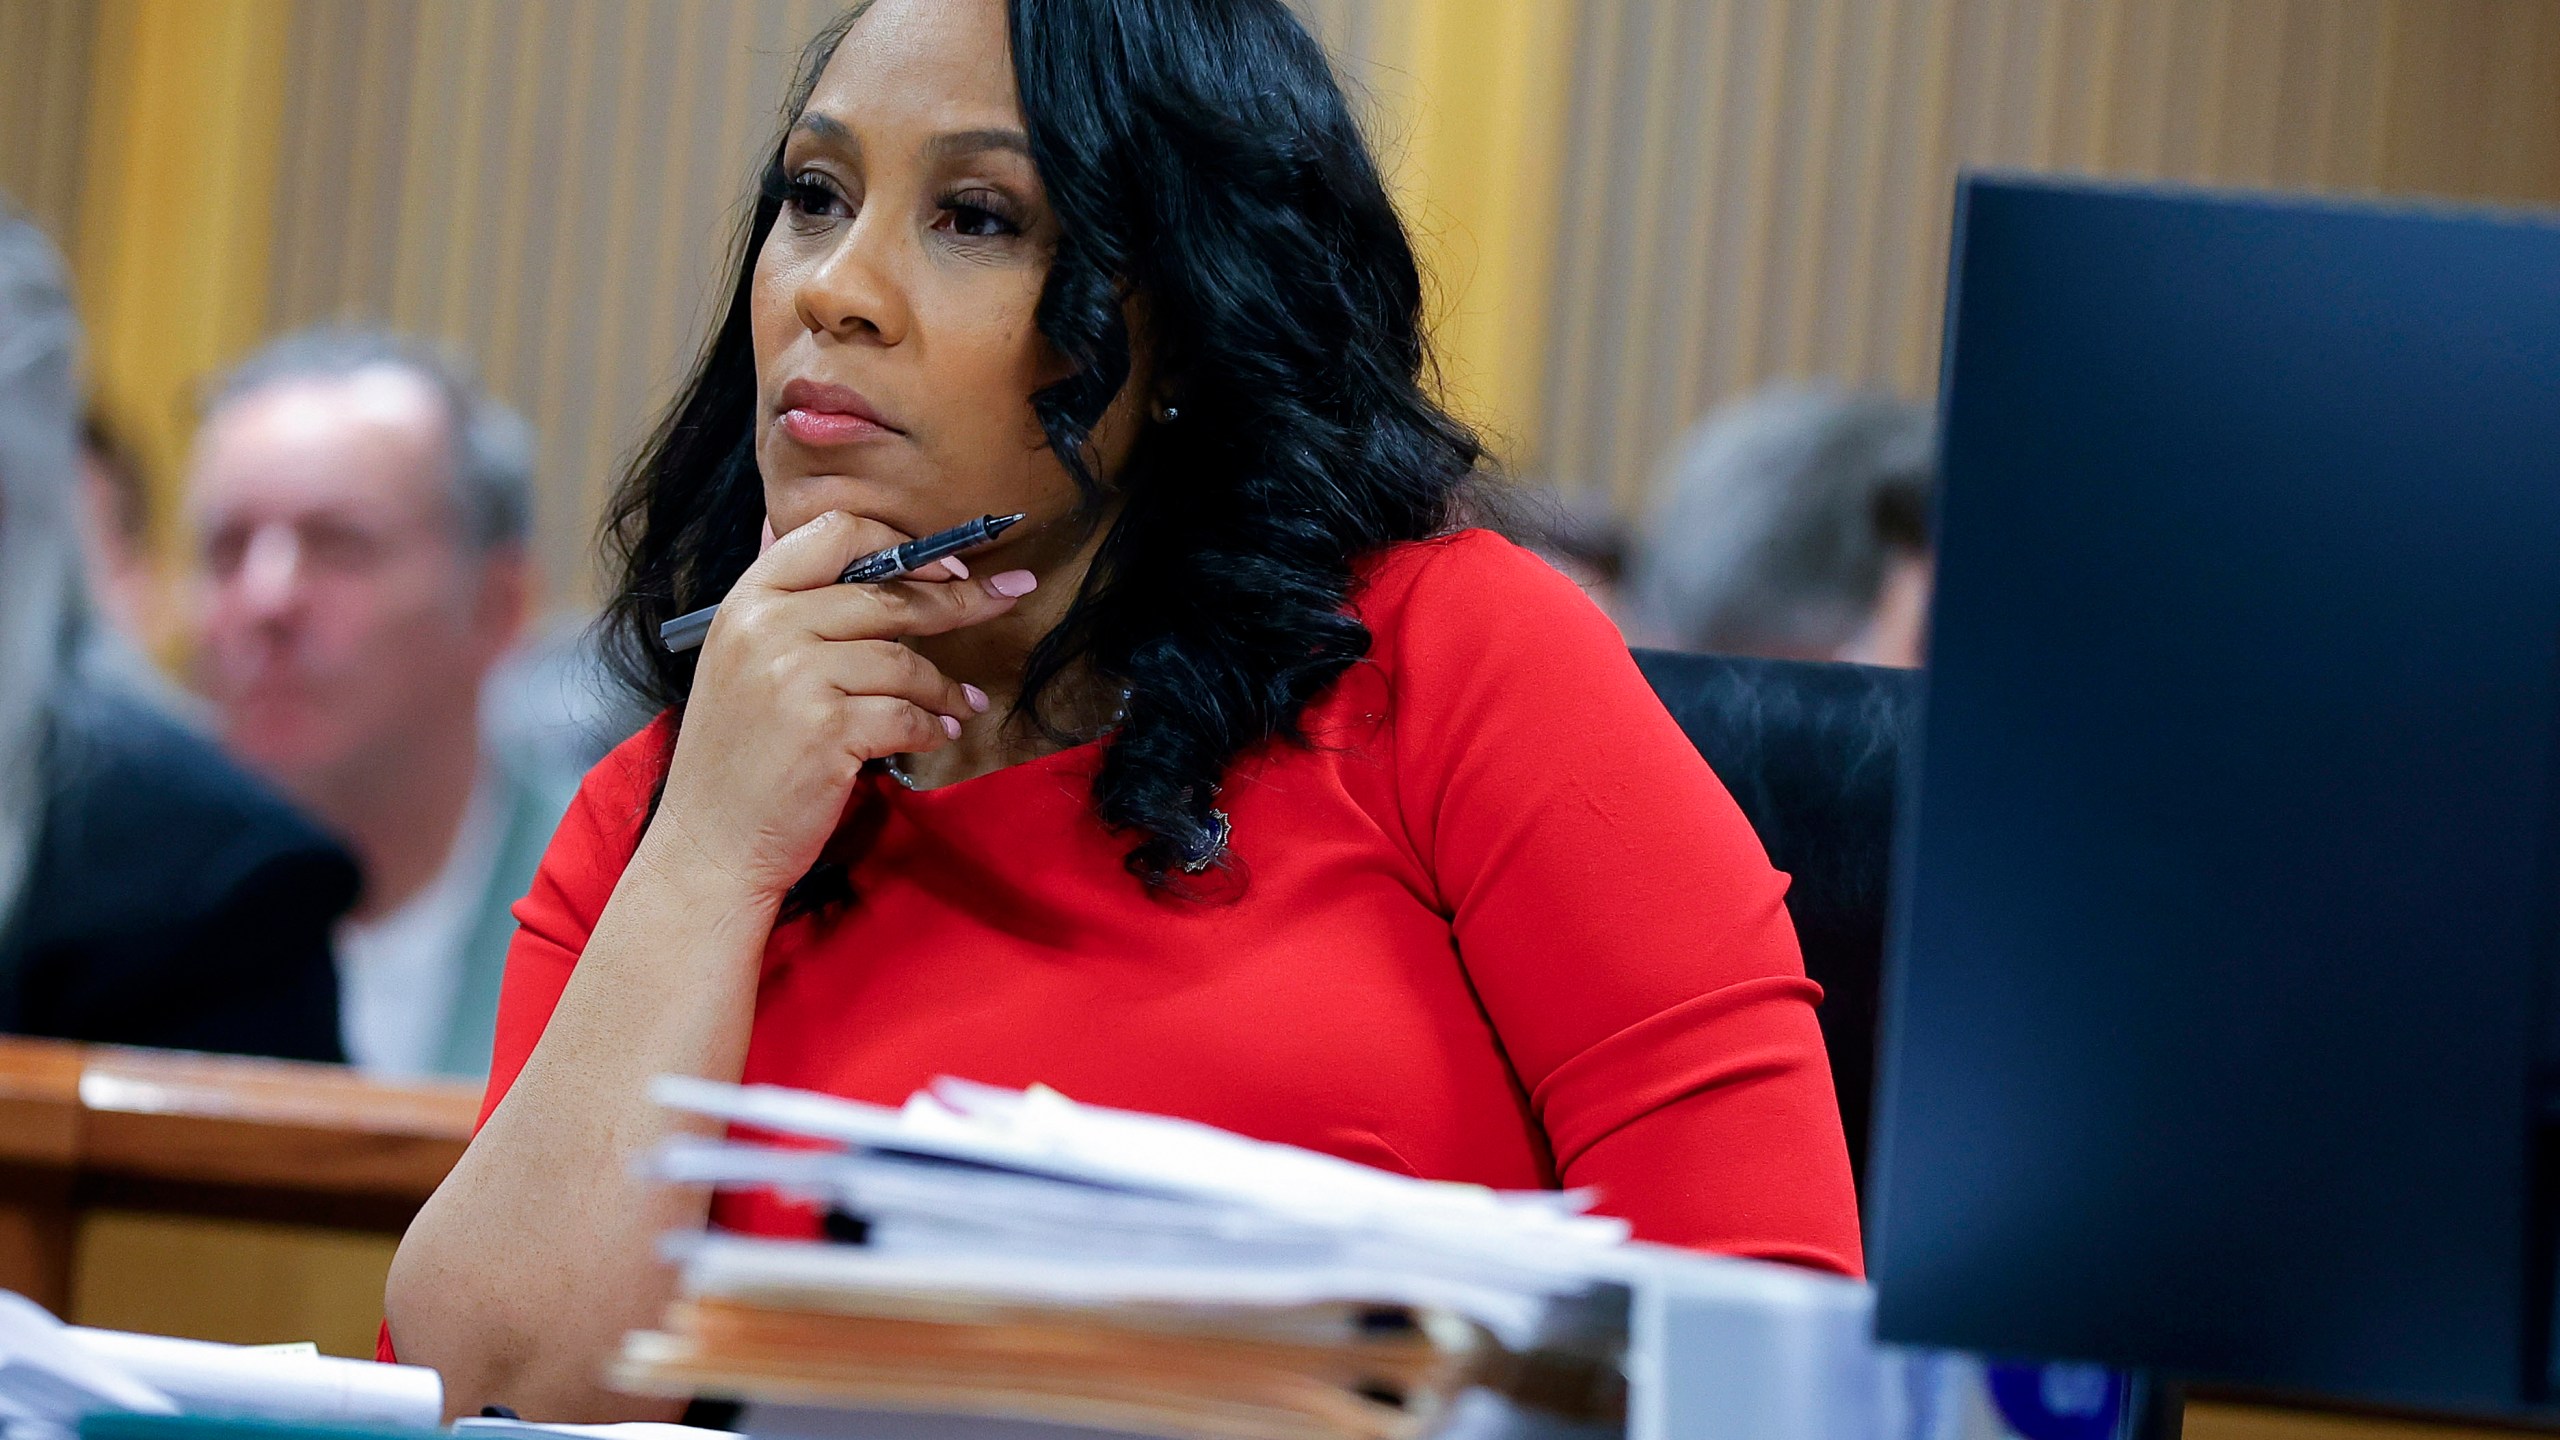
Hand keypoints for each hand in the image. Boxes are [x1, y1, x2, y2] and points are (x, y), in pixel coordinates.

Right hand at [648, 510, 1033, 898]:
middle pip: (887, 594)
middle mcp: (767, 628)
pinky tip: (939, 734)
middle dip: (959, 598)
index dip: (902, 545)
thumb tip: (865, 548)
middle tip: (1007, 597)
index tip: (947, 565)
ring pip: (905, 661)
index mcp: (748, 600)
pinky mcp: (827, 731)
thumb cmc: (737, 754)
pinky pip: (907, 714)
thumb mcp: (741, 660)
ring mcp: (795, 678)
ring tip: (963, 703)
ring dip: (944, 686)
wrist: (708, 842)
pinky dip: (932, 727)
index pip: (835, 532)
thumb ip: (793, 607)